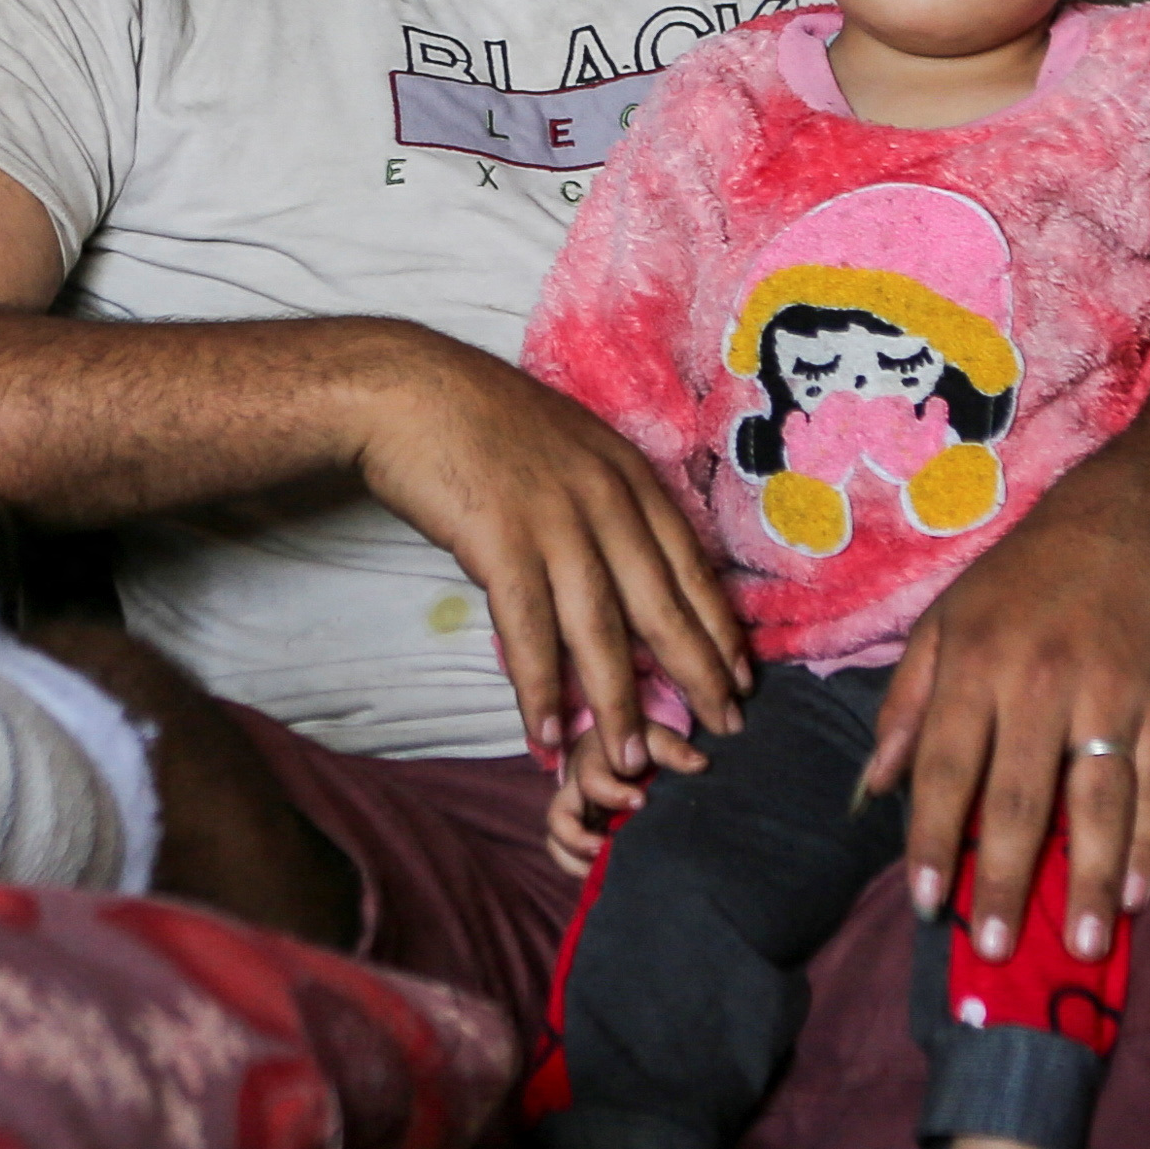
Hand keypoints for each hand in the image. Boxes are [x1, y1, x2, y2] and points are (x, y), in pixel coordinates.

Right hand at [351, 335, 754, 770]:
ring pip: (601, 630)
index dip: (717, 627)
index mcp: (628, 475)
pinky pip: (529, 630)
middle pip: (662, 605)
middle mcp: (605, 500)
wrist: (409, 388)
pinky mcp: (501, 541)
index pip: (689, 564)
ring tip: (630, 760)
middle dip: (696, 676)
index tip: (740, 676)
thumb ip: (602, 498)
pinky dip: (539, 687)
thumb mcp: (569, 447)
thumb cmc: (481, 420)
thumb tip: (623, 559)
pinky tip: (547, 732)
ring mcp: (555, 521)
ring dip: (617, 704)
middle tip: (723, 730)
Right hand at [541, 718, 703, 865]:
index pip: (591, 779)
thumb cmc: (641, 742)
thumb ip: (673, 750)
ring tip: (598, 870)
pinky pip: (561, 852)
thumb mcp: (655, 739)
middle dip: (579, 837)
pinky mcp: (575, 828)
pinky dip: (575, 866)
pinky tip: (598, 875)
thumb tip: (700, 764)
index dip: (612, 794)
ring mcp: (573, 810)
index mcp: (592, 759)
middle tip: (604, 848)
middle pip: (559, 814)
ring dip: (574, 856)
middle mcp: (574, 787)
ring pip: (556, 838)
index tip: (640, 802)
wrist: (629, 742)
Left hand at [867, 471, 1149, 963]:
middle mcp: (1040, 682)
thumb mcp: (944, 623)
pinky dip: (1149, 842)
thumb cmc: (1019, 583)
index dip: (933, 839)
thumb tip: (873, 788)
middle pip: (1019, 797)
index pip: (947, 767)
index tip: (926, 903)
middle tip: (992, 947)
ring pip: (1096, 800)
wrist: (1124, 522)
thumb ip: (906, 704)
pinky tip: (1136, 895)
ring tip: (1076, 946)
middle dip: (1003, 878)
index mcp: (975, 664)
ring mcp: (1111, 695)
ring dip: (1086, 879)